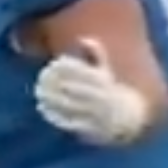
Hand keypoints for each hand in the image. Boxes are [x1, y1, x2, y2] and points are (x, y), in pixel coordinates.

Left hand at [33, 39, 150, 144]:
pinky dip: (55, 115)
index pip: (83, 72)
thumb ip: (96, 54)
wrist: (127, 118)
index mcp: (106, 83)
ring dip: (52, 100)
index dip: (66, 68)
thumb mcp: (107, 71)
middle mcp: (102, 98)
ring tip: (39, 93)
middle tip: (40, 80)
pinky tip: (43, 108)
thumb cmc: (110, 90)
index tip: (51, 64)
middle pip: (75, 89)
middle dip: (56, 85)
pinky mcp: (91, 129)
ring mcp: (97, 114)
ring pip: (71, 106)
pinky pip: (70, 121)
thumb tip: (82, 39)